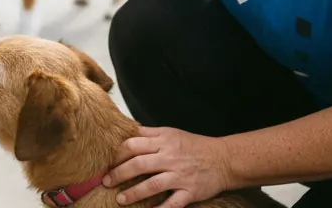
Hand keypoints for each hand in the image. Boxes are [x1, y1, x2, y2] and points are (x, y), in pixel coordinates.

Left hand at [102, 127, 234, 206]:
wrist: (224, 159)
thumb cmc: (195, 146)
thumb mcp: (171, 132)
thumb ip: (149, 133)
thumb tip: (128, 130)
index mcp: (163, 142)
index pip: (133, 145)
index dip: (117, 155)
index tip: (108, 163)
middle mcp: (170, 158)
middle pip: (139, 165)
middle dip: (119, 174)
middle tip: (106, 182)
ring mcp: (180, 176)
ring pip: (153, 185)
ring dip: (134, 193)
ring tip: (120, 199)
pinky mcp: (191, 191)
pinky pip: (173, 203)